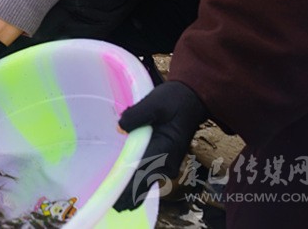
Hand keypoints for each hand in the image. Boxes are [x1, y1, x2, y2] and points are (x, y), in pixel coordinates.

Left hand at [113, 81, 207, 210]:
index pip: (142, 172)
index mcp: (163, 148)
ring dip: (134, 190)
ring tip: (120, 203)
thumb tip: (120, 128)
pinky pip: (151, 174)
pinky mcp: (166, 159)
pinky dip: (140, 182)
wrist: (193, 100)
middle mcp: (167, 160)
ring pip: (148, 180)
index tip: (118, 203)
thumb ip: (136, 115)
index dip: (129, 189)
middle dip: (130, 195)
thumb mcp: (154, 102)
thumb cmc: (173, 100)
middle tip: (114, 208)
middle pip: (144, 182)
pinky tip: (130, 190)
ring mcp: (168, 161)